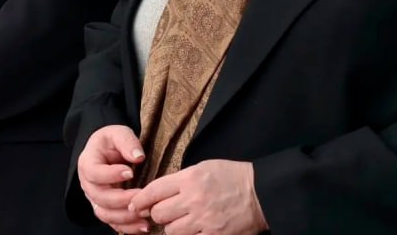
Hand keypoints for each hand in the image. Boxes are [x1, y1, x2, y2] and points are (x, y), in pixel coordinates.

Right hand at [77, 125, 146, 232]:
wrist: (107, 151)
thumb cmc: (111, 142)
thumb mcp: (118, 133)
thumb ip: (127, 141)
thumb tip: (138, 157)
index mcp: (87, 163)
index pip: (93, 172)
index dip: (110, 175)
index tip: (129, 172)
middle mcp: (88, 184)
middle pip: (99, 197)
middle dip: (121, 200)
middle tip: (141, 196)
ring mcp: (95, 199)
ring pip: (105, 214)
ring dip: (125, 218)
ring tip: (145, 215)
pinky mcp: (105, 209)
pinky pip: (113, 223)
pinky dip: (127, 228)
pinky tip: (144, 227)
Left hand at [129, 159, 265, 234]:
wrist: (262, 193)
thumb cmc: (232, 177)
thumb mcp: (203, 168)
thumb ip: (180, 179)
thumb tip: (158, 192)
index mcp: (190, 178)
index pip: (154, 190)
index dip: (140, 200)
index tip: (135, 204)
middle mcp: (194, 199)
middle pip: (159, 213)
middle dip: (157, 214)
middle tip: (163, 213)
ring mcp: (204, 220)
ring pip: (171, 231)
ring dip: (172, 228)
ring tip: (181, 222)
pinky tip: (193, 231)